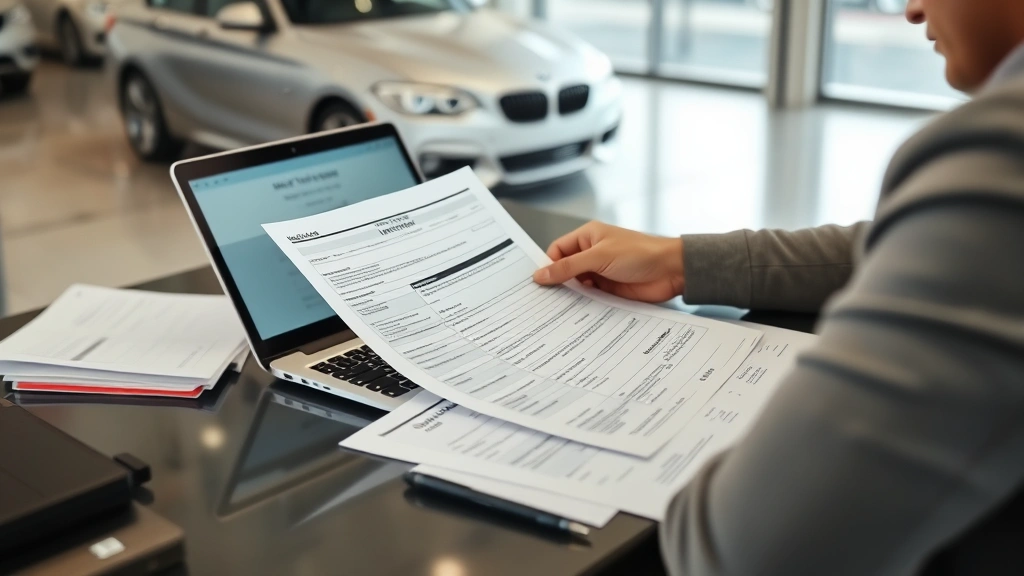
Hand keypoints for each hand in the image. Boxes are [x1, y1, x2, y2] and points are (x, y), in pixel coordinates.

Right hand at [532, 221, 684, 302]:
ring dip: (571, 296)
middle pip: (565, 270)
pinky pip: (590, 298)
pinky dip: (584, 305)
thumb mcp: (599, 257)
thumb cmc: (640, 253)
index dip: (548, 265)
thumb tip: (540, 274)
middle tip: (542, 300)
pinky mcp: (610, 290)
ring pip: (577, 286)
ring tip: (557, 311)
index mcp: (588, 237)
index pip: (557, 250)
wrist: (672, 271)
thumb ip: (568, 267)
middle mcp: (592, 254)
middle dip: (556, 283)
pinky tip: (576, 315)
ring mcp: (601, 272)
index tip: (539, 283)